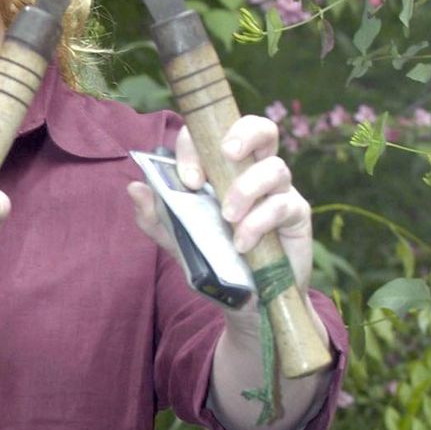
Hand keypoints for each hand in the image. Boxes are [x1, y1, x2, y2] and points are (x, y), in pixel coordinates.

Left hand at [127, 115, 313, 297]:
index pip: (211, 135)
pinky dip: (259, 222)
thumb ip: (154, 216)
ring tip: (228, 218)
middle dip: (244, 133)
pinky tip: (242, 244)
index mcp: (222, 169)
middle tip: (226, 153)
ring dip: (247, 188)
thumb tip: (134, 187)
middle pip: (261, 128)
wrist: (246, 301)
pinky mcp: (297, 214)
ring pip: (275, 167)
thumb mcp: (176, 240)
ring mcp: (278, 191)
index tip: (187, 179)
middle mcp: (253, 172)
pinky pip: (284, 204)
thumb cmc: (213, 260)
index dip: (197, 145)